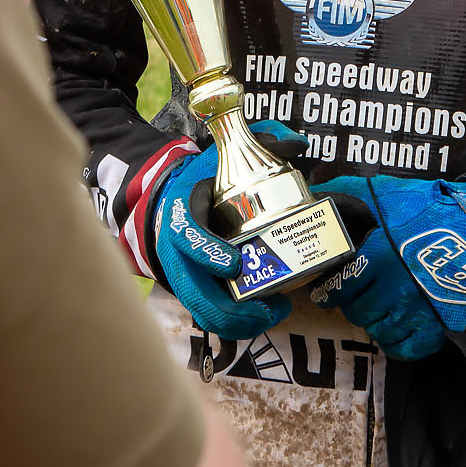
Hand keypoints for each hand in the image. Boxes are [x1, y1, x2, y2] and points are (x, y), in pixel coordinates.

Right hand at [147, 122, 303, 341]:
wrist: (169, 199)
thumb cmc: (204, 178)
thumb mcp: (224, 154)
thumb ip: (262, 141)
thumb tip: (296, 144)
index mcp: (181, 212)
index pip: (187, 236)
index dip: (208, 252)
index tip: (235, 264)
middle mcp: (175, 250)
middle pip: (194, 290)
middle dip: (231, 307)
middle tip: (272, 305)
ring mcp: (182, 275)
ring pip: (202, 312)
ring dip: (237, 322)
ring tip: (274, 313)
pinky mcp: (192, 291)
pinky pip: (209, 317)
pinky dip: (234, 325)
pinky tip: (262, 318)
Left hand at [308, 175, 465, 361]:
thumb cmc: (432, 209)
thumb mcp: (387, 193)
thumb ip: (346, 192)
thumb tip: (314, 192)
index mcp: (379, 255)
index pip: (339, 287)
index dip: (331, 290)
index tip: (330, 288)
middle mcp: (395, 287)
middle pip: (356, 311)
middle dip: (353, 302)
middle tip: (360, 293)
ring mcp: (416, 310)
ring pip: (377, 330)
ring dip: (374, 320)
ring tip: (379, 306)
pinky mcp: (437, 326)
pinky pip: (403, 349)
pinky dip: (395, 342)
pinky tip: (395, 327)